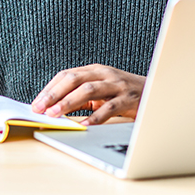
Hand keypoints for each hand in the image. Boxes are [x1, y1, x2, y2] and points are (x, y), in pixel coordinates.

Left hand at [31, 64, 145, 125]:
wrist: (158, 92)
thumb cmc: (125, 93)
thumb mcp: (102, 89)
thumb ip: (82, 96)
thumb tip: (55, 108)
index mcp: (95, 70)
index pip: (66, 75)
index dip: (50, 89)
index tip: (36, 103)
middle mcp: (105, 74)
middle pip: (74, 79)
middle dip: (54, 94)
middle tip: (41, 108)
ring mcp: (118, 85)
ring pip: (89, 90)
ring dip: (69, 102)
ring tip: (56, 114)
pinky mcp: (129, 99)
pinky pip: (110, 107)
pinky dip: (95, 117)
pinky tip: (85, 125)